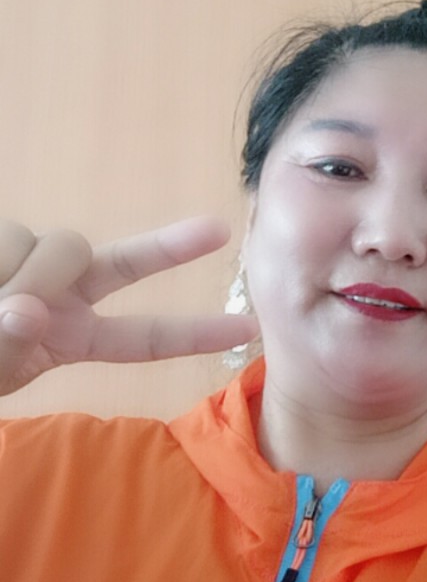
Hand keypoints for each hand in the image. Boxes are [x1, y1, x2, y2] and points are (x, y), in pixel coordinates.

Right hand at [0, 216, 258, 395]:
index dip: (194, 334)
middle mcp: (62, 297)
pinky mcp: (5, 237)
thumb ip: (10, 350)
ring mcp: (33, 263)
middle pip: (121, 263)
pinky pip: (12, 234)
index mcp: (72, 339)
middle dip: (170, 248)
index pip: (142, 339)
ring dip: (24, 272)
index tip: (248, 329)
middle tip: (220, 230)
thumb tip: (27, 310)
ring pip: (58, 247)